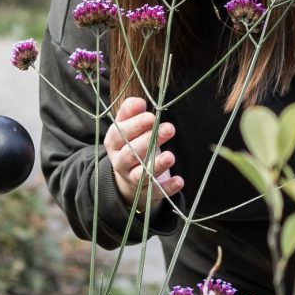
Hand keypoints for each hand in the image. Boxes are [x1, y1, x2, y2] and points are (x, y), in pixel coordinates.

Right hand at [103, 97, 183, 211]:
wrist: (127, 177)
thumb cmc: (132, 142)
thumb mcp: (127, 125)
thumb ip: (131, 111)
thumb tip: (139, 102)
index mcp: (114, 142)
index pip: (120, 133)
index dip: (135, 125)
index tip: (151, 117)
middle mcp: (120, 161)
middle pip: (132, 153)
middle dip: (149, 141)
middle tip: (169, 128)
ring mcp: (132, 178)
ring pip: (141, 174)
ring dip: (157, 165)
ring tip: (171, 156)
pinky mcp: (146, 192)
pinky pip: (156, 191)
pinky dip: (167, 187)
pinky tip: (179, 181)